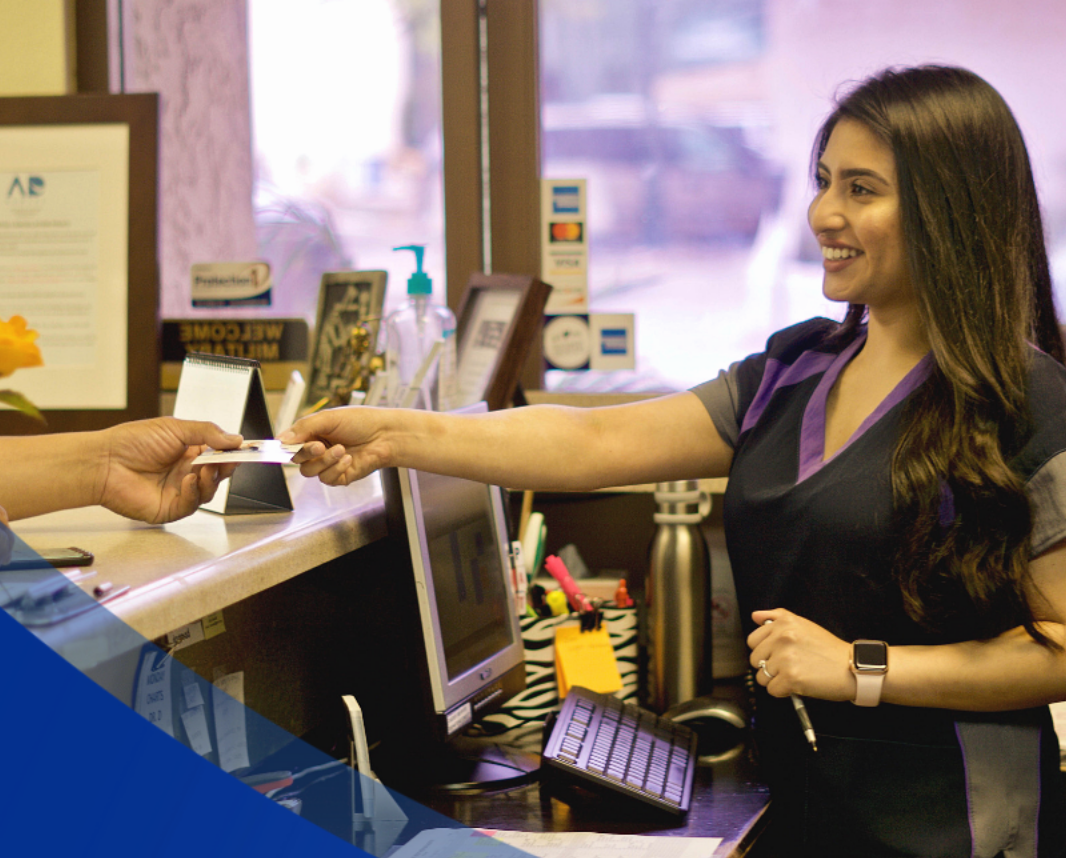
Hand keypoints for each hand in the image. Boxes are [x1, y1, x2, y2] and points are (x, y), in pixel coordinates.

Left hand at [97, 418, 242, 523]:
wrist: (104, 462)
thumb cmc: (131, 442)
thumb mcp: (175, 428)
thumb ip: (207, 433)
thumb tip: (235, 439)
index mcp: (189, 451)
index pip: (219, 453)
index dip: (233, 452)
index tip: (245, 449)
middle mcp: (186, 471)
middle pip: (219, 474)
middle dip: (226, 466)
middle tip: (229, 459)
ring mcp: (179, 491)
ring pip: (209, 490)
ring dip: (210, 480)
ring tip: (202, 468)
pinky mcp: (169, 508)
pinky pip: (192, 504)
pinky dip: (194, 492)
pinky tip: (189, 480)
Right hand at [279, 407, 386, 486]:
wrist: (386, 435)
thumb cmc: (362, 422)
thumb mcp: (330, 418)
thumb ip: (304, 427)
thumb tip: (282, 439)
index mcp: (313, 433)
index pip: (290, 443)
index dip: (285, 447)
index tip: (284, 447)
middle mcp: (319, 449)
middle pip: (297, 460)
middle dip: (307, 453)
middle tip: (319, 445)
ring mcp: (329, 464)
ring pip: (310, 472)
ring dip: (325, 461)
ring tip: (341, 449)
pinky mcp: (340, 476)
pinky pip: (327, 479)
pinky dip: (336, 469)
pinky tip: (348, 459)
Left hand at [748, 609, 854, 701]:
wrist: (852, 667)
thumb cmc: (829, 649)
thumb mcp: (802, 624)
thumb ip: (776, 617)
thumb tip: (755, 616)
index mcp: (783, 623)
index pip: (753, 640)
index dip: (764, 651)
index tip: (777, 654)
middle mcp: (782, 637)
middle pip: (755, 659)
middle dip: (769, 666)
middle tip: (789, 666)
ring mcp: (785, 658)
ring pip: (762, 677)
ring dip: (776, 680)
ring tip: (795, 675)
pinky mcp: (790, 677)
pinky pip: (772, 690)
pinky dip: (783, 691)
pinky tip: (798, 684)